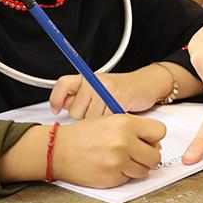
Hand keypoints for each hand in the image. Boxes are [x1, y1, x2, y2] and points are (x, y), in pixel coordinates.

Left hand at [50, 66, 174, 117]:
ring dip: (101, 122)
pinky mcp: (118, 98)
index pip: (63, 84)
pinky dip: (112, 124)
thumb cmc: (122, 90)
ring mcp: (105, 89)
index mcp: (87, 78)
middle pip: (76, 111)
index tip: (56, 110)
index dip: (56, 99)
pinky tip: (117, 115)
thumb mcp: (98, 89)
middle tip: (99, 111)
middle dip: (86, 118)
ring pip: (91, 119)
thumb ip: (81, 97)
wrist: (146, 84)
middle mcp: (94, 81)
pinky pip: (107, 120)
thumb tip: (63, 108)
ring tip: (110, 113)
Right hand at [52, 116, 166, 187]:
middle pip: (155, 156)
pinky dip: (124, 175)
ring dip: (137, 167)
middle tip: (137, 153)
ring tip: (121, 160)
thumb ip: (134, 128)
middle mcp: (124, 142)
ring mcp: (118, 162)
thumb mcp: (110, 120)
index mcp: (126, 123)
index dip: (154, 137)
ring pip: (145, 170)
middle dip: (148, 155)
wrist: (58, 150)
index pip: (160, 132)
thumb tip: (155, 142)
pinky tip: (111, 166)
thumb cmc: (83, 135)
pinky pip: (130, 179)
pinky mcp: (112, 178)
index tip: (147, 140)